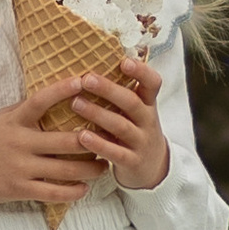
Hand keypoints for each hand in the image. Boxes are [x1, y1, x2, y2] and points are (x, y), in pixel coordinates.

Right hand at [0, 77, 113, 211]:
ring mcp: (20, 168)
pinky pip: (54, 192)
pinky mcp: (19, 189)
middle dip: (94, 140)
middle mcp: (19, 143)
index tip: (85, 79)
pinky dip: (74, 191)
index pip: (42, 100)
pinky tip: (84, 188)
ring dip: (91, 168)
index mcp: (14, 120)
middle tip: (110, 138)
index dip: (64, 89)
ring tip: (103, 166)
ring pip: (67, 169)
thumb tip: (54, 96)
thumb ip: (24, 111)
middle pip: (67, 141)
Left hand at [59, 60, 168, 192]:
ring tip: (75, 103)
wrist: (152, 168)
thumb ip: (120, 93)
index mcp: (148, 104)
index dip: (141, 71)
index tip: (124, 61)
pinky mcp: (132, 162)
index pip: (153, 83)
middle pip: (131, 102)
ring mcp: (141, 142)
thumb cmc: (134, 131)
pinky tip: (81, 136)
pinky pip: (115, 152)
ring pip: (120, 126)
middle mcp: (147, 121)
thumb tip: (88, 65)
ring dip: (97, 114)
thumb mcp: (135, 112)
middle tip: (86, 78)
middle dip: (109, 89)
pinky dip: (98, 144)